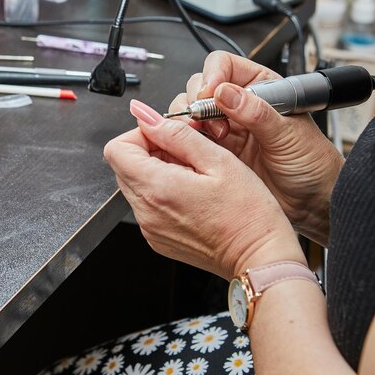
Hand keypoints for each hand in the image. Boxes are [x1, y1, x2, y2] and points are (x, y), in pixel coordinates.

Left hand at [103, 100, 306, 279]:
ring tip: (193, 175)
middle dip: (149, 151)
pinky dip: (162, 193)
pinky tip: (192, 195)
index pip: (116, 149)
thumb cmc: (247, 213)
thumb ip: (176, 134)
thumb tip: (146, 117)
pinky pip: (147, 205)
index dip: (139, 134)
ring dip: (156, 171)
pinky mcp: (157, 238)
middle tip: (186, 155)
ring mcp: (149, 228)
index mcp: (157, 188)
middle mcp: (146, 211)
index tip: (166, 136)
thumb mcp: (218, 161)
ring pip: (134, 184)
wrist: (258, 257)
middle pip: (123, 166)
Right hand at [169, 52, 343, 244]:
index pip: (225, 65)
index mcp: (261, 88)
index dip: (213, 75)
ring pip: (191, 111)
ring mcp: (225, 128)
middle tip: (206, 120)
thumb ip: (257, 113)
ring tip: (208, 137)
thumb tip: (226, 93)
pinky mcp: (214, 151)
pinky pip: (190, 139)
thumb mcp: (288, 135)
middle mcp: (239, 104)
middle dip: (197, 100)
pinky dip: (186, 141)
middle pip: (200, 85)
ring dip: (190, 121)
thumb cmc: (311, 164)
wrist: (310, 202)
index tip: (210, 94)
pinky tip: (199, 150)